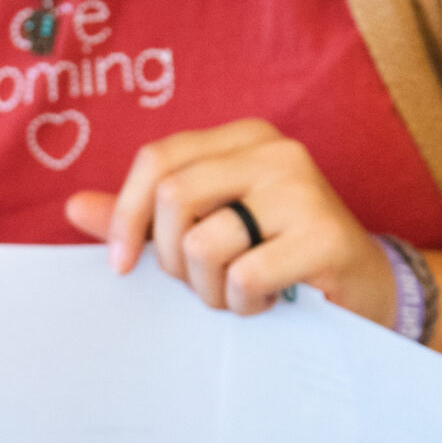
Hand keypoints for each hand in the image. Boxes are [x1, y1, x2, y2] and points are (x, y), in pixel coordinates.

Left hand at [66, 119, 397, 322]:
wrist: (367, 292)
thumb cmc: (278, 260)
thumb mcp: (207, 232)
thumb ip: (146, 219)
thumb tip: (74, 207)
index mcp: (241, 139)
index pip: (157, 160)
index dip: (127, 216)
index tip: (122, 266)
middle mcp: (274, 151)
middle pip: (174, 196)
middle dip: (173, 260)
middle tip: (204, 283)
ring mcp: (302, 188)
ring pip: (204, 242)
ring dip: (210, 290)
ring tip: (242, 293)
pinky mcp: (324, 233)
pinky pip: (244, 274)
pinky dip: (244, 303)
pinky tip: (271, 300)